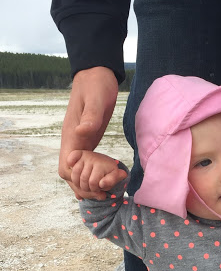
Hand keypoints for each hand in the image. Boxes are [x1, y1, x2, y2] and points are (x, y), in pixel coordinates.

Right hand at [58, 67, 118, 198]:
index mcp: (71, 134)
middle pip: (69, 173)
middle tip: (102, 196)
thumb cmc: (96, 85)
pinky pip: (85, 162)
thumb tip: (82, 132)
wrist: (96, 74)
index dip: (76, 181)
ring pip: (76, 169)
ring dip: (86, 182)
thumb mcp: (96, 99)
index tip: (92, 190)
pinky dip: (91, 174)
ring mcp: (79, 141)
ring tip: (103, 194)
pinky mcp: (87, 140)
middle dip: (82, 186)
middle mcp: (72, 140)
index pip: (66, 166)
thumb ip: (90, 117)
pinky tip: (101, 182)